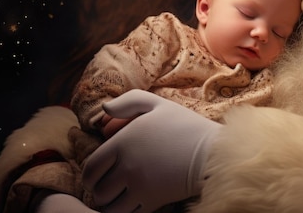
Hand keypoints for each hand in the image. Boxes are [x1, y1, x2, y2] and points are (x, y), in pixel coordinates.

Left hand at [82, 89, 221, 212]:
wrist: (213, 152)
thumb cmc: (185, 126)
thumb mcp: (156, 104)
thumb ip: (127, 102)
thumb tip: (104, 110)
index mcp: (123, 142)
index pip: (90, 168)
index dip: (89, 175)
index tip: (97, 175)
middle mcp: (127, 166)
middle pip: (97, 190)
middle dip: (98, 190)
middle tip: (108, 187)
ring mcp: (140, 186)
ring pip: (108, 206)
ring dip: (109, 203)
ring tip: (118, 197)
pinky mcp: (153, 201)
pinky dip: (124, 211)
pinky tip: (132, 203)